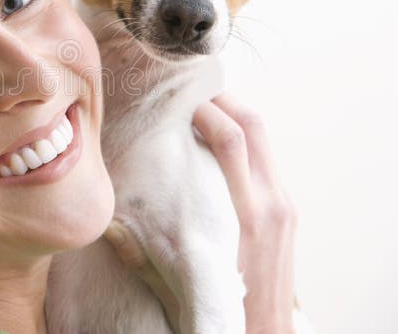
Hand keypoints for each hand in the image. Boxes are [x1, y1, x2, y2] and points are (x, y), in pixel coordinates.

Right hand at [103, 93, 297, 333]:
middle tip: (183, 89)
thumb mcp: (180, 278)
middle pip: (250, 125)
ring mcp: (284, 203)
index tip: (173, 98)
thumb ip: (145, 249)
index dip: (203, 109)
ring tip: (198, 104)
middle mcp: (270, 202)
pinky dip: (241, 135)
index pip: (230, 139)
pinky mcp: (287, 209)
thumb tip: (111, 222)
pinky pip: (265, 155)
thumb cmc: (222, 309)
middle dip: (218, 98)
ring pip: (262, 135)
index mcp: (245, 215)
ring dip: (231, 111)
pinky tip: (215, 136)